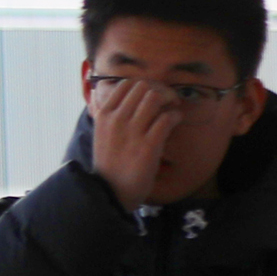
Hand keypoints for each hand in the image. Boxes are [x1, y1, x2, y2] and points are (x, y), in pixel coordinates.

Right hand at [88, 76, 180, 212]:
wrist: (111, 191)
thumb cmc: (109, 162)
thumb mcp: (101, 134)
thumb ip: (107, 113)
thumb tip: (113, 92)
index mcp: (104, 116)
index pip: (126, 84)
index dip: (144, 86)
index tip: (151, 96)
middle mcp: (116, 120)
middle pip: (144, 87)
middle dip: (160, 91)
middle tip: (167, 102)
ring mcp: (132, 132)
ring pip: (155, 97)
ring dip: (168, 100)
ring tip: (171, 110)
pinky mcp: (148, 145)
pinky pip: (167, 118)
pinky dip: (175, 116)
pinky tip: (174, 122)